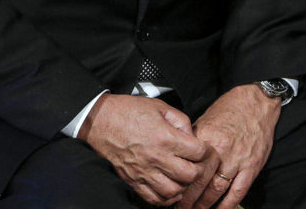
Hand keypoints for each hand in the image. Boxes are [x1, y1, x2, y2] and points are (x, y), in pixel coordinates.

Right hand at [78, 93, 214, 205]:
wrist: (100, 120)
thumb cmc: (127, 111)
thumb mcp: (160, 106)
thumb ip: (180, 120)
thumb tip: (190, 135)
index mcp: (165, 138)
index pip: (198, 152)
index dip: (205, 150)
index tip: (202, 149)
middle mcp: (157, 157)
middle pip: (190, 175)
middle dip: (197, 170)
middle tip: (194, 164)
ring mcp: (144, 172)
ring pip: (174, 191)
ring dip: (182, 186)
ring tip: (182, 177)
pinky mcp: (133, 180)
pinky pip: (154, 199)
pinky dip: (165, 199)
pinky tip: (169, 189)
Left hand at [181, 84, 279, 208]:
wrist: (256, 102)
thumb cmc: (231, 109)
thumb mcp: (206, 119)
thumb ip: (195, 139)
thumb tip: (181, 154)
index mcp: (206, 137)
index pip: (189, 165)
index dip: (180, 182)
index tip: (173, 190)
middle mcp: (221, 151)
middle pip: (200, 181)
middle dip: (189, 198)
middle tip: (180, 207)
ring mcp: (237, 160)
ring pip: (217, 189)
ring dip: (205, 204)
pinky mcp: (252, 166)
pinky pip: (239, 190)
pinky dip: (228, 204)